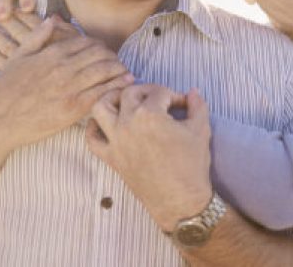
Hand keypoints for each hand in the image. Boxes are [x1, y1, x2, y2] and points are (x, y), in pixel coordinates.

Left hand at [0, 11, 77, 69]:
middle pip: (17, 31)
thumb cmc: (82, 65)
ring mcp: (27, 62)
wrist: (75, 89)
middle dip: (6, 20)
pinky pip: (2, 64)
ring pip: (7, 46)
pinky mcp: (20, 76)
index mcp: (50, 38)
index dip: (23, 13)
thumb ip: (66, 31)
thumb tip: (53, 16)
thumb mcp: (78, 45)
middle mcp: (36, 48)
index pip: (32, 22)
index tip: (15, 6)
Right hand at [0, 17, 134, 152]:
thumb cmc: (7, 89)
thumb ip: (37, 37)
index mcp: (53, 54)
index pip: (88, 42)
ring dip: (120, 70)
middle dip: (113, 56)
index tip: (106, 51)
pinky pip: (103, 92)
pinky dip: (118, 86)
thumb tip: (52, 20)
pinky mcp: (75, 107)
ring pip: (106, 70)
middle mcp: (64, 68)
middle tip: (118, 62)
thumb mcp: (18, 57)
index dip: (101, 46)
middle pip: (101, 54)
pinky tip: (126, 85)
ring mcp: (71, 87)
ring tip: (127, 72)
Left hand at [87, 84, 211, 231]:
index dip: (175, 95)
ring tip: (126, 100)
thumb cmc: (191, 165)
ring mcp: (116, 141)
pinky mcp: (110, 158)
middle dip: (147, 91)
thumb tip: (193, 92)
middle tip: (160, 99)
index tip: (184, 103)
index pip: (160, 92)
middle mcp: (128, 124)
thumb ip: (197, 105)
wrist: (180, 201)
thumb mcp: (201, 129)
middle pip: (129, 93)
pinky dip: (94, 128)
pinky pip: (92, 139)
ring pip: (100, 108)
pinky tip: (107, 123)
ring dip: (111, 99)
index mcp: (150, 115)